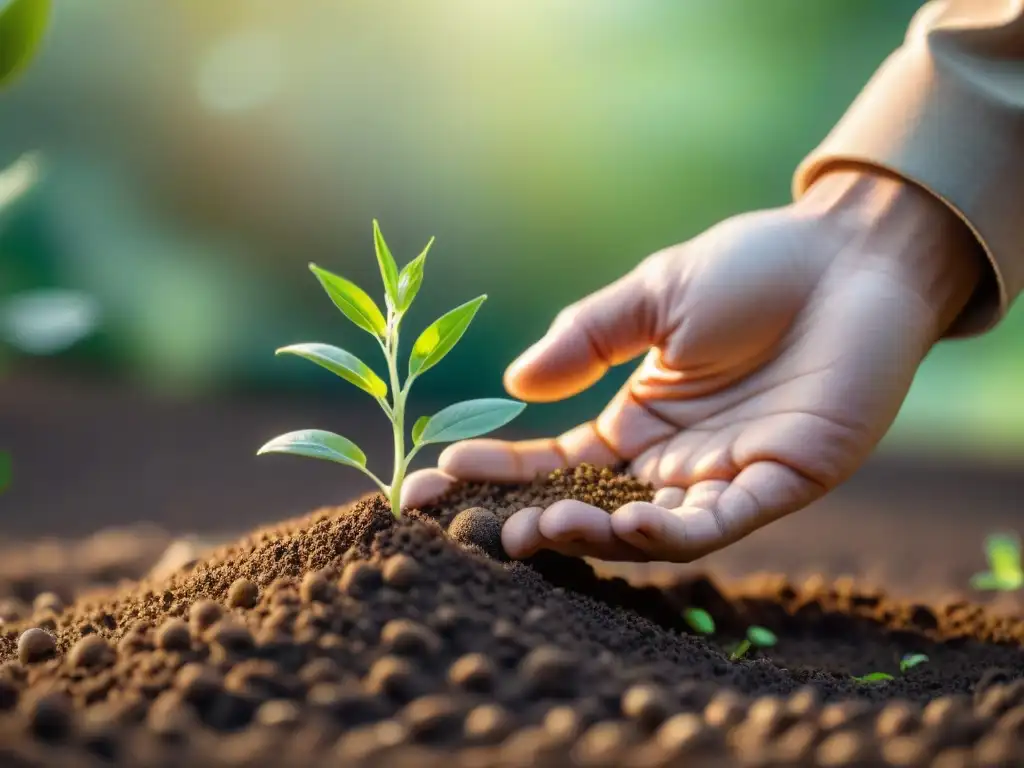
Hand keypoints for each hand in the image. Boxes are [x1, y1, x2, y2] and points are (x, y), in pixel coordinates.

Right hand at [404, 169, 982, 561]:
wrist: (850, 255)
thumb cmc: (755, 267)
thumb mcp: (654, 294)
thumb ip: (587, 338)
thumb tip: (513, 385)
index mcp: (638, 419)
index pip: (554, 461)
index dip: (496, 473)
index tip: (434, 480)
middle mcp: (673, 461)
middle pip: (591, 509)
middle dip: (532, 522)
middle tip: (482, 529)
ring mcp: (724, 476)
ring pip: (649, 532)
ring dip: (594, 536)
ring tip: (540, 527)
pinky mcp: (782, 480)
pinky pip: (722, 523)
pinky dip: (674, 534)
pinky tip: (626, 526)